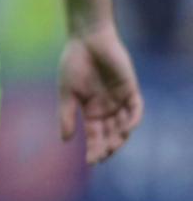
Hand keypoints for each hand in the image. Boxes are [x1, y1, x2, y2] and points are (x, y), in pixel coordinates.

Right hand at [58, 25, 143, 164]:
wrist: (87, 39)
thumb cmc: (73, 63)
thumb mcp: (66, 92)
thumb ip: (67, 114)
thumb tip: (64, 140)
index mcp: (91, 110)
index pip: (95, 135)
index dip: (93, 148)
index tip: (90, 161)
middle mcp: (107, 108)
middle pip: (110, 134)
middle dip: (106, 147)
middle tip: (101, 157)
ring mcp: (120, 100)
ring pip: (124, 126)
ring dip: (119, 138)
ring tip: (111, 147)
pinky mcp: (131, 89)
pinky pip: (135, 110)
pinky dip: (132, 120)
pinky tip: (124, 128)